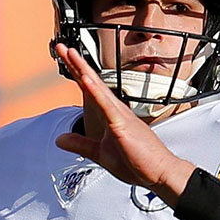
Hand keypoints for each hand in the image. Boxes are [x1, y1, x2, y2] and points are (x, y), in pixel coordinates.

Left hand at [52, 44, 194, 204]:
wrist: (159, 172)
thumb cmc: (137, 162)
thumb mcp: (100, 154)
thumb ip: (80, 144)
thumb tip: (60, 139)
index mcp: (110, 115)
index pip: (89, 89)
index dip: (76, 72)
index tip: (64, 57)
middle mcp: (115, 110)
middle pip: (91, 82)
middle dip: (75, 63)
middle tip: (61, 46)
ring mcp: (119, 116)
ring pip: (98, 88)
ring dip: (83, 70)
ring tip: (71, 53)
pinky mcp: (122, 125)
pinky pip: (106, 106)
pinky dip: (96, 92)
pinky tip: (86, 79)